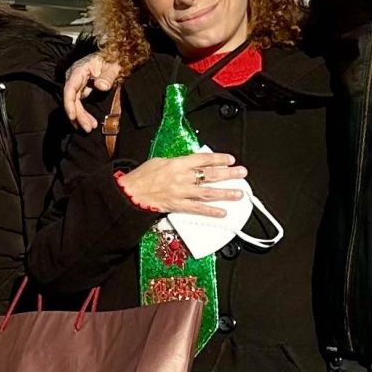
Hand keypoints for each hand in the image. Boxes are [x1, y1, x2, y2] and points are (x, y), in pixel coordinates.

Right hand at [63, 51, 123, 131]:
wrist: (113, 57)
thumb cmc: (112, 60)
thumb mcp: (113, 67)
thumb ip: (107, 77)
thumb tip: (100, 86)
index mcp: (79, 70)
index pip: (70, 88)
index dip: (69, 103)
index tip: (73, 116)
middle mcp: (74, 77)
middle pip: (72, 99)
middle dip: (78, 115)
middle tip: (88, 128)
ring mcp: (76, 84)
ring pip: (74, 103)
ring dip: (81, 116)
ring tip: (90, 127)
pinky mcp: (80, 90)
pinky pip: (79, 104)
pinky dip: (83, 113)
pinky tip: (90, 122)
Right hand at [117, 152, 245, 217]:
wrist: (129, 193)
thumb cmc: (141, 177)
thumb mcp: (159, 161)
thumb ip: (177, 162)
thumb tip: (191, 162)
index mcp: (177, 163)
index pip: (203, 159)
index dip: (219, 159)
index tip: (230, 160)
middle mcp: (182, 177)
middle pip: (210, 174)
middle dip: (228, 173)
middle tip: (242, 173)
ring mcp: (181, 192)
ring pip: (208, 192)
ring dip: (225, 193)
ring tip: (239, 194)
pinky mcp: (178, 205)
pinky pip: (197, 209)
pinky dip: (211, 211)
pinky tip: (222, 212)